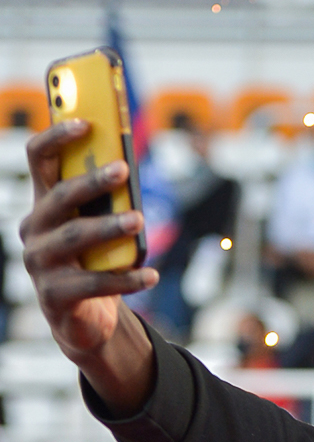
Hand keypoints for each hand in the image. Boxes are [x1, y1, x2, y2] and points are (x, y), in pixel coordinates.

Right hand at [20, 122, 156, 414]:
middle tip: (123, 170)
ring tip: (139, 220)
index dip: (57, 138)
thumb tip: (128, 167)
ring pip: (74, 238)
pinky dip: (126, 278)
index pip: (38, 160)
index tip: (86, 123)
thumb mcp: (95, 227)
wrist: (80, 317)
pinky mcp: (54, 295)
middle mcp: (35, 229)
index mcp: (44, 204)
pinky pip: (93, 284)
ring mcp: (40, 263)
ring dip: (108, 227)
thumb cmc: (92, 261)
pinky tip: (151, 274)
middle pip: (58, 197)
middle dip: (89, 182)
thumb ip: (106, 201)